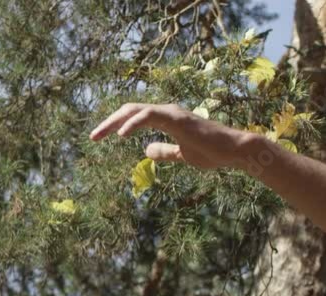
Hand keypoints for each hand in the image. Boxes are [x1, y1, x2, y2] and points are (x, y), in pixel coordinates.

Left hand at [89, 102, 255, 169]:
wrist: (233, 151)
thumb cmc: (213, 152)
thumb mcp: (182, 155)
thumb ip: (165, 151)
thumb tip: (146, 150)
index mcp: (166, 119)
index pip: (134, 117)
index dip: (115, 125)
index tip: (99, 138)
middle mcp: (167, 112)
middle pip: (129, 110)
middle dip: (108, 123)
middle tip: (92, 137)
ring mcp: (172, 113)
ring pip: (135, 110)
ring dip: (114, 122)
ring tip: (99, 136)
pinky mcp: (177, 119)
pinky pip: (150, 116)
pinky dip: (133, 124)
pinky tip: (120, 135)